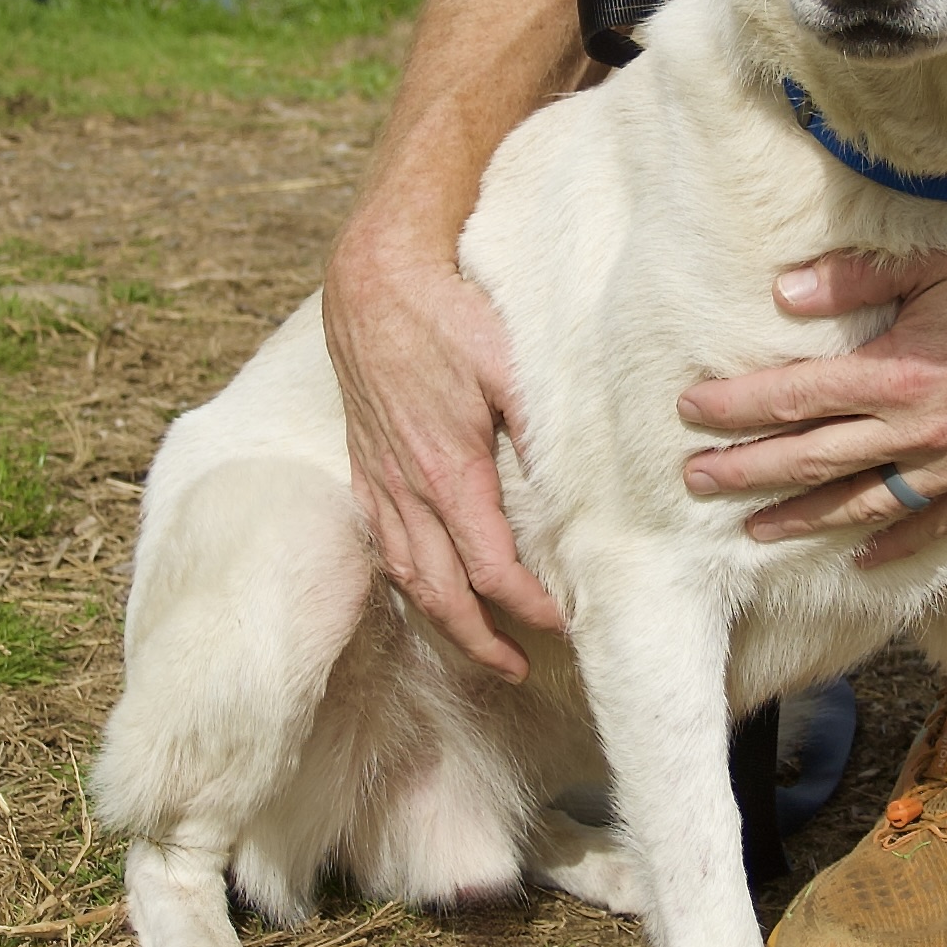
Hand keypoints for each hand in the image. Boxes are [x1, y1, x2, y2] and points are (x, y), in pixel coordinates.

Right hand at [322, 229, 561, 679]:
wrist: (373, 277)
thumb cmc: (447, 313)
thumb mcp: (510, 364)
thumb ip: (542, 426)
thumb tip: (580, 481)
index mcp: (448, 470)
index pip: (490, 567)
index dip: (528, 606)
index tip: (564, 623)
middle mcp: (406, 485)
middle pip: (441, 591)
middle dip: (480, 639)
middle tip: (518, 669)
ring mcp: (378, 477)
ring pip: (406, 573)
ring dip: (443, 618)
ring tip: (478, 643)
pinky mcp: (365, 462)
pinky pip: (383, 540)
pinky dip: (409, 578)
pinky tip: (429, 585)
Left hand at [676, 219, 946, 561]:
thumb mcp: (939, 265)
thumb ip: (857, 279)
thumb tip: (786, 292)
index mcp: (903, 372)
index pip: (797, 399)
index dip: (738, 406)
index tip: (691, 409)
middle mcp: (924, 430)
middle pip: (815, 460)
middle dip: (746, 473)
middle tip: (694, 481)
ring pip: (862, 504)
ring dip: (802, 520)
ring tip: (752, 530)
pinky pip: (932, 523)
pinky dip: (893, 543)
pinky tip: (860, 557)